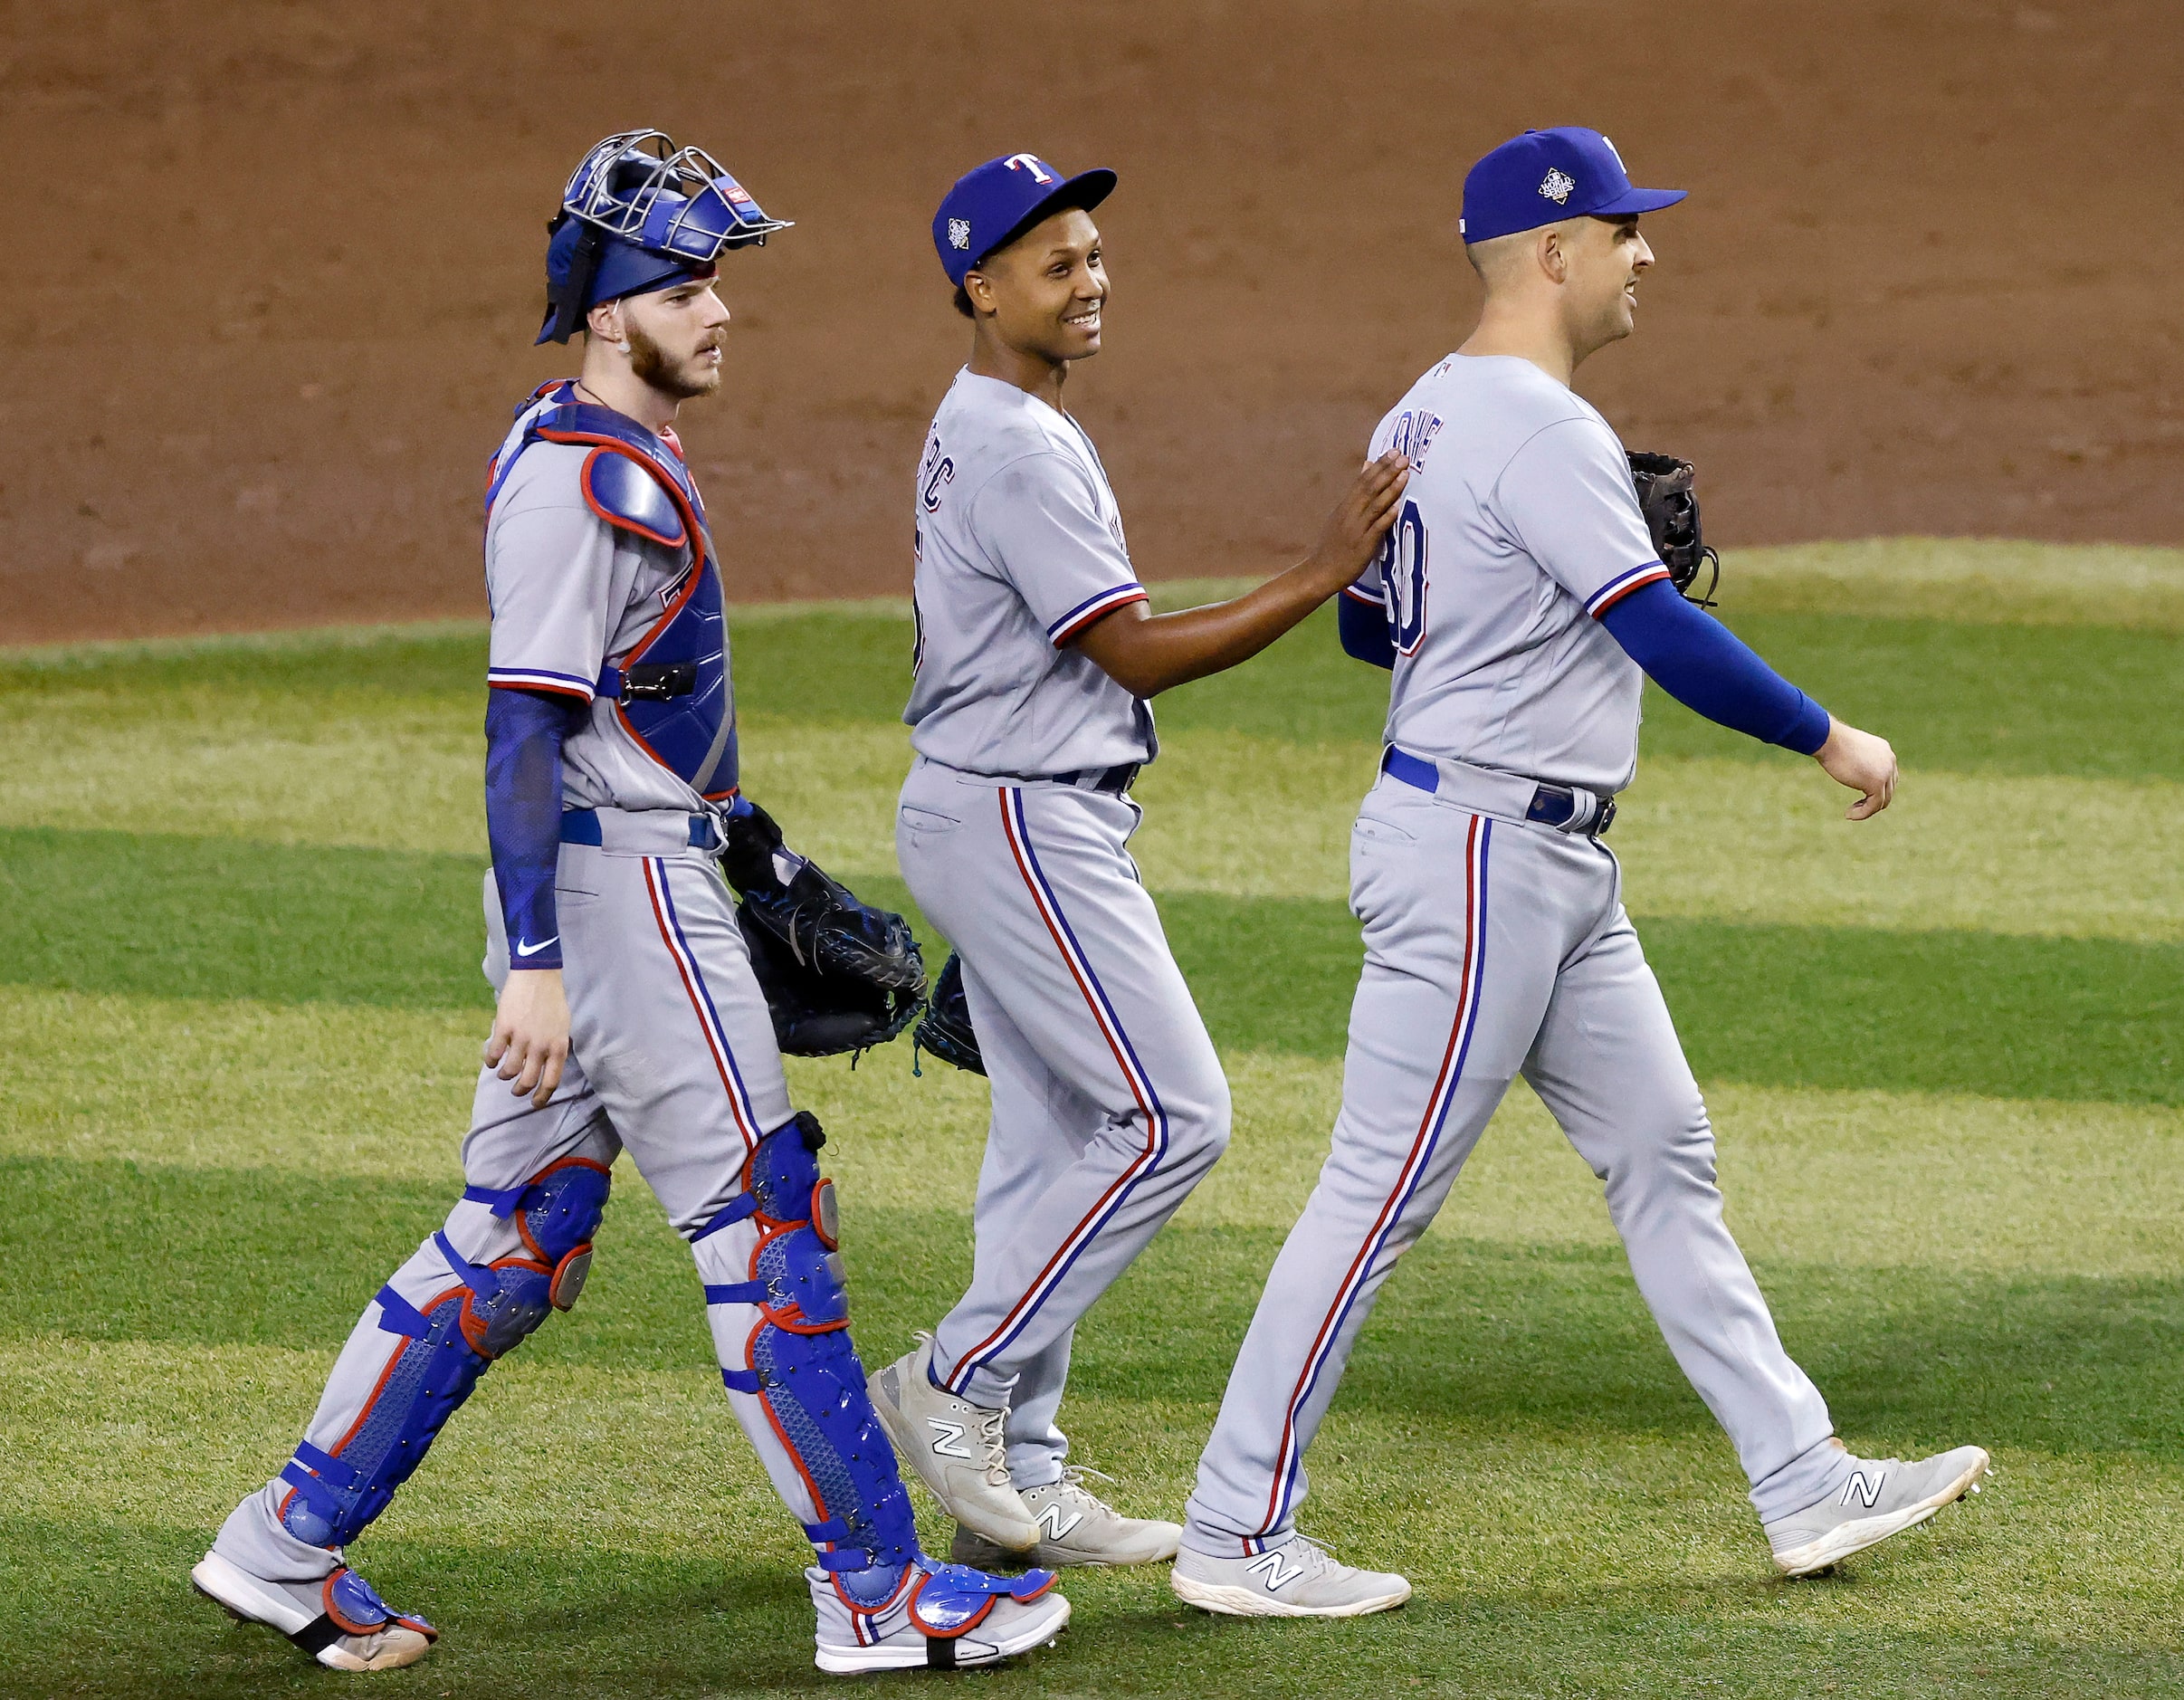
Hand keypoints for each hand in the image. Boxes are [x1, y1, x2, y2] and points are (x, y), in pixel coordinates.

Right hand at [485, 968, 570, 1107]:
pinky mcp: (504, 1028)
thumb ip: (556, 1048)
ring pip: (509, 1071)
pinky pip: (494, 1054)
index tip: (535, 1104)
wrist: (538, 976)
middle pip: (528, 1081)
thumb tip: (549, 1067)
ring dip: (505, 1076)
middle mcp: (540, 1046)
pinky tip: (491, 1060)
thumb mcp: (563, 1027)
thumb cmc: (553, 1001)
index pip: (551, 1082)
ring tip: (504, 1074)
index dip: (542, 1097)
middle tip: (516, 1091)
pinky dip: (490, 1061)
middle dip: (520, 1091)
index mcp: (558, 1047)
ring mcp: (521, 1038)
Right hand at [1301, 449, 1410, 593]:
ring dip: (1390, 489)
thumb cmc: (1333, 545)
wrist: (1320, 572)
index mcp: (1345, 507)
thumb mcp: (1341, 514)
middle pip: (1369, 488)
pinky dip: (1386, 516)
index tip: (1393, 451)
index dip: (1379, 466)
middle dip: (1387, 471)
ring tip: (1405, 474)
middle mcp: (1350, 515)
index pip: (1363, 481)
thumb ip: (1356, 492)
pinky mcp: (1362, 546)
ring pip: (1374, 505)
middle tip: (1402, 456)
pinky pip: (1376, 528)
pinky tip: (1397, 506)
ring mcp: (1356, 529)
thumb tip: (1367, 466)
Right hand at [1815, 718, 1897, 819]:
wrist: (1829, 739)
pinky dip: (1862, 813)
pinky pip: (1874, 805)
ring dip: (1867, 809)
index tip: (1858, 796)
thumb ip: (1858, 761)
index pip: (1888, 777)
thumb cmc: (1832, 742)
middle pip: (1889, 789)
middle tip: (1854, 807)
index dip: (1875, 790)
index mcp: (1885, 752)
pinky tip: (1848, 814)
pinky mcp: (1876, 783)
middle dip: (1872, 801)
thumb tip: (1855, 774)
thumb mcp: (1850, 751)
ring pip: (1883, 800)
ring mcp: (1885, 772)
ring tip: (1850, 813)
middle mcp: (1890, 761)